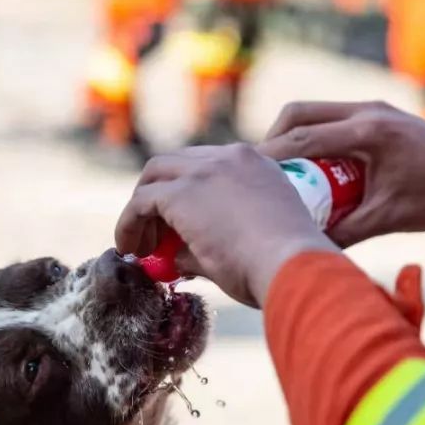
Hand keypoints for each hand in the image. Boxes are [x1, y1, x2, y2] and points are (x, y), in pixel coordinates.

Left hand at [116, 144, 338, 306]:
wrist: (295, 266)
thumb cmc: (286, 267)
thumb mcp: (257, 243)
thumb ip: (216, 243)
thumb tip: (180, 259)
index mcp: (258, 165)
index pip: (210, 168)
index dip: (189, 195)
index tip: (180, 226)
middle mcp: (232, 158)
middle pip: (177, 164)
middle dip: (160, 195)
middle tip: (155, 232)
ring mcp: (205, 171)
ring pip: (155, 176)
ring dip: (142, 209)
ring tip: (140, 245)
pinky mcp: (182, 193)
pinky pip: (141, 202)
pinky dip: (129, 224)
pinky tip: (132, 249)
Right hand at [259, 101, 424, 246]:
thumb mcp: (386, 219)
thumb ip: (343, 232)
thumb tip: (304, 248)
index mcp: (368, 132)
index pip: (302, 138)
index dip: (269, 157)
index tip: (246, 177)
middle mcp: (367, 110)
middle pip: (298, 113)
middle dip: (272, 140)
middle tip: (259, 173)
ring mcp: (372, 107)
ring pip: (313, 111)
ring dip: (292, 136)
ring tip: (279, 171)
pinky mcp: (377, 113)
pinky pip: (331, 117)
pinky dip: (313, 136)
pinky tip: (309, 166)